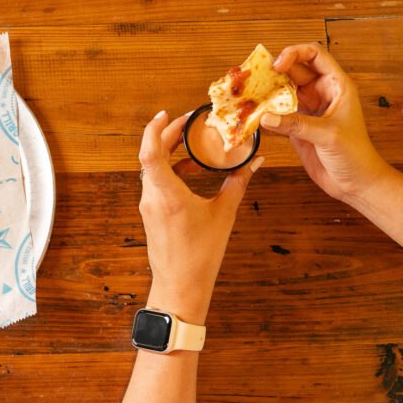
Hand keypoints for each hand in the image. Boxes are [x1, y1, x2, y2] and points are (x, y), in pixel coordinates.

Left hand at [137, 110, 259, 322]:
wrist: (180, 287)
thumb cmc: (201, 256)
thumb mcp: (224, 216)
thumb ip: (238, 184)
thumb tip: (254, 162)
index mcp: (168, 196)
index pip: (149, 153)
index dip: (155, 130)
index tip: (167, 115)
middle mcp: (152, 197)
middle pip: (152, 154)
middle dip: (169, 134)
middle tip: (189, 122)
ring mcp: (148, 204)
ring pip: (153, 167)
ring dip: (170, 151)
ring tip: (192, 142)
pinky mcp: (150, 212)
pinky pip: (156, 181)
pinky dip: (171, 169)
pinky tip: (191, 168)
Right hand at [265, 43, 392, 201]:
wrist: (356, 183)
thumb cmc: (355, 154)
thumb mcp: (328, 135)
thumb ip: (296, 124)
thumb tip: (266, 116)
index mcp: (337, 86)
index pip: (315, 55)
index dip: (295, 53)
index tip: (277, 65)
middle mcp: (321, 92)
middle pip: (294, 69)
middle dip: (274, 70)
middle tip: (253, 76)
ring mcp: (308, 107)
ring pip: (284, 88)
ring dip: (267, 88)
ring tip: (249, 90)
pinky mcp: (297, 124)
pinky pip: (278, 110)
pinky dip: (266, 109)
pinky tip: (254, 111)